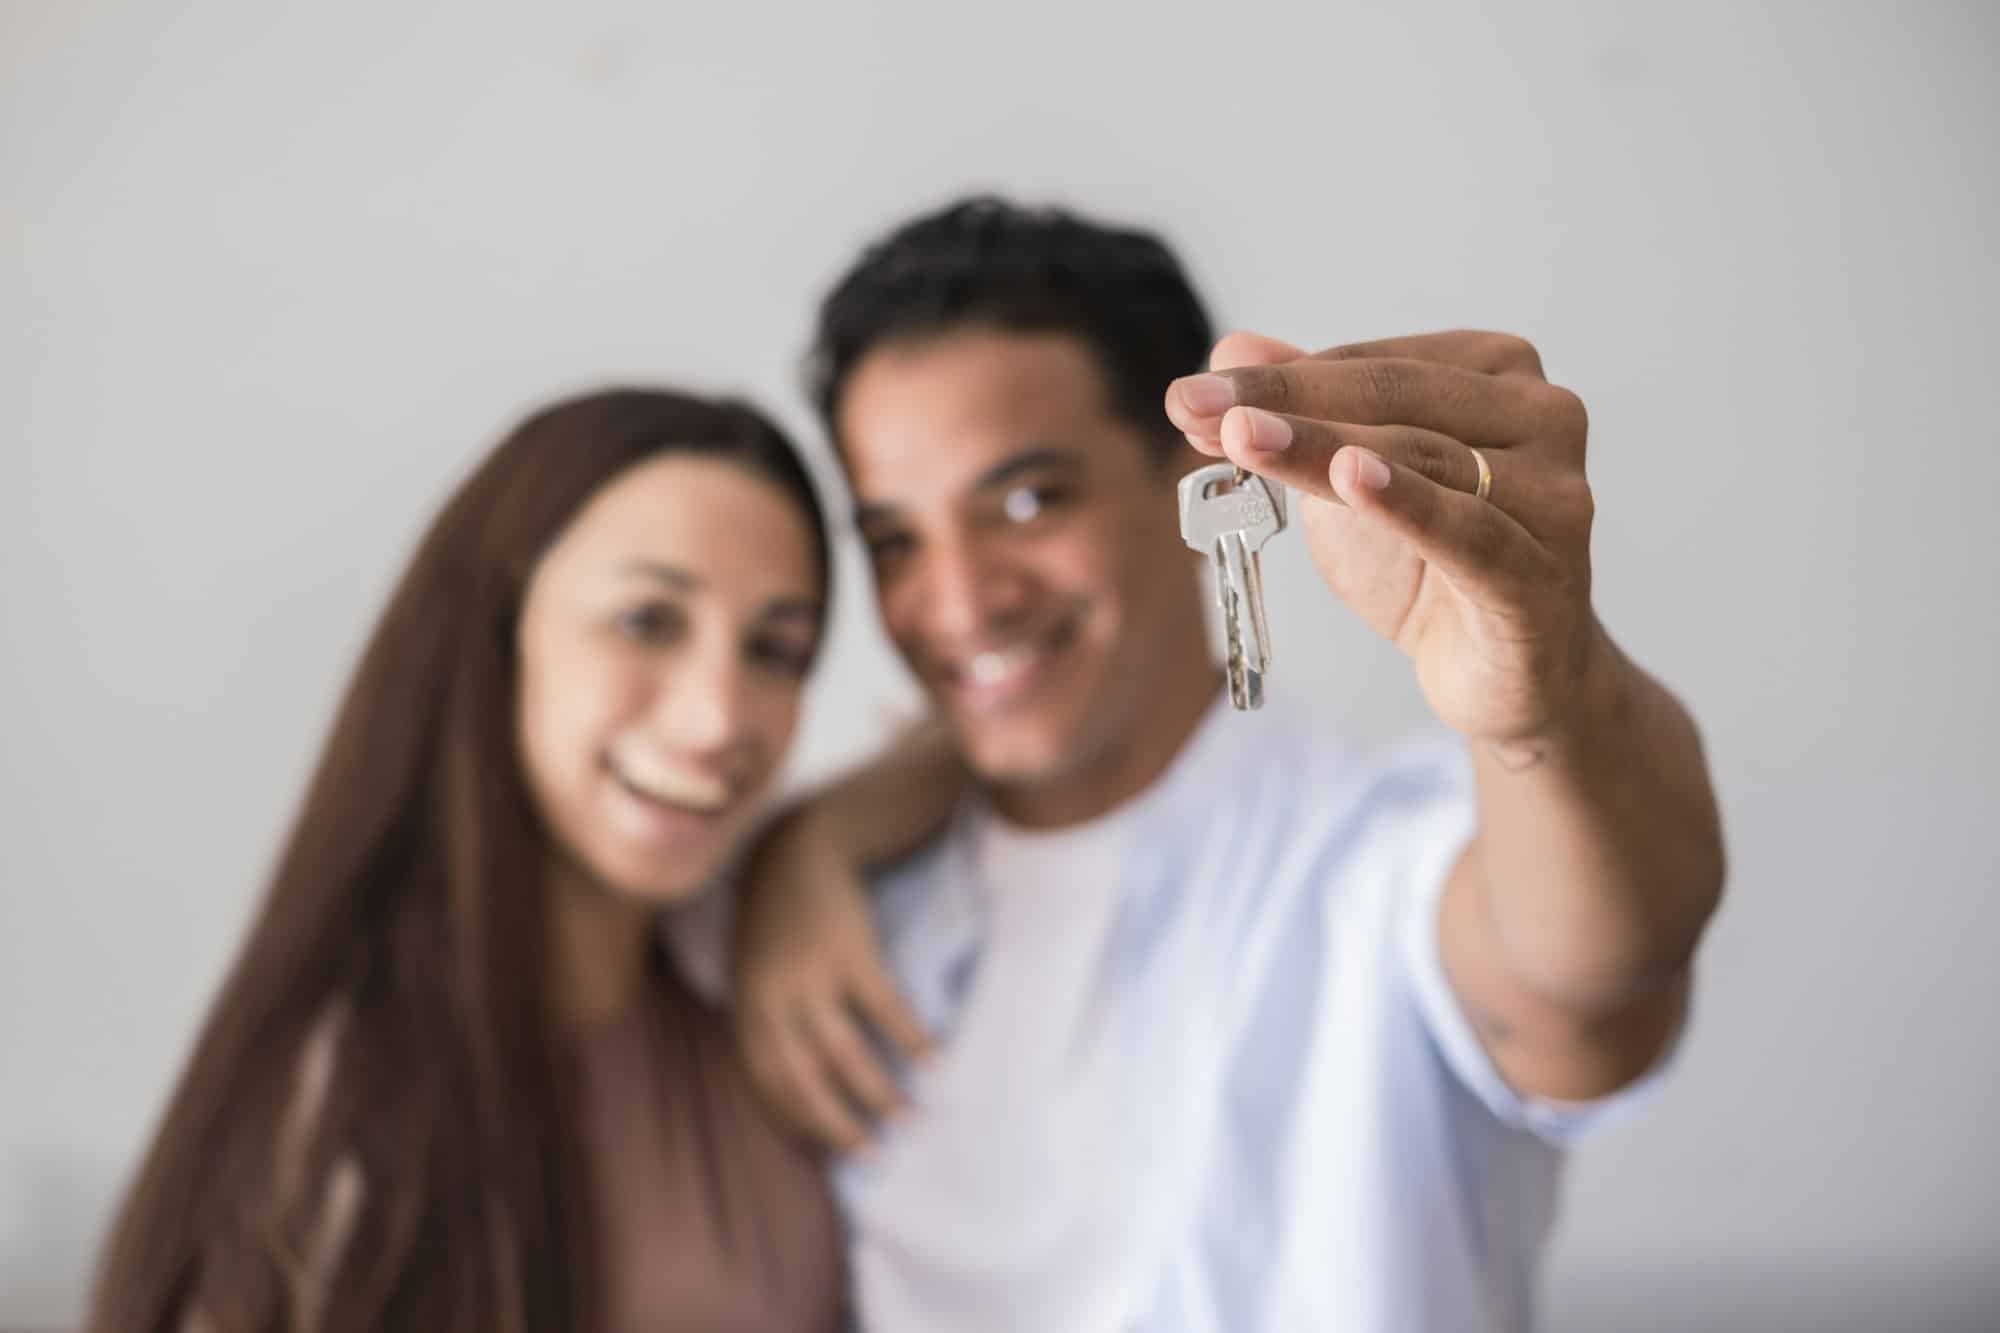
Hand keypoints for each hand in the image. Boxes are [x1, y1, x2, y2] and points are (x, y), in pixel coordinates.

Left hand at [730, 809, 932, 1150]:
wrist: (794, 851)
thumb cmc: (777, 920)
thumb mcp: (754, 972)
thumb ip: (766, 1020)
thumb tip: (795, 1076)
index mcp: (747, 1009)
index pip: (769, 1084)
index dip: (800, 1121)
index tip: (832, 1150)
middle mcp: (773, 1000)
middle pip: (805, 1080)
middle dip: (840, 1124)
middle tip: (875, 1152)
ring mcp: (810, 977)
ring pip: (845, 1054)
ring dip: (879, 1092)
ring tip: (910, 1115)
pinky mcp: (850, 952)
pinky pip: (884, 1008)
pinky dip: (911, 1038)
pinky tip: (934, 1060)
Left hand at [1166, 330, 1608, 753]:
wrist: (1502, 673)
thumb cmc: (1433, 565)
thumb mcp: (1351, 481)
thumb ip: (1302, 412)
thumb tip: (1230, 351)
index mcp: (1496, 372)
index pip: (1370, 364)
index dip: (1277, 380)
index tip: (1189, 398)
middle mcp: (1542, 414)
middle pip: (1395, 398)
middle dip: (1286, 402)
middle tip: (1198, 411)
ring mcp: (1553, 494)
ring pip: (1422, 456)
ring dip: (1321, 446)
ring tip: (1243, 437)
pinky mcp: (1542, 574)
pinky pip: (1467, 531)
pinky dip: (1406, 503)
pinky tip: (1351, 477)